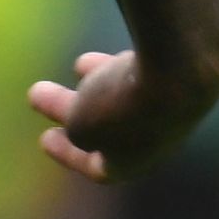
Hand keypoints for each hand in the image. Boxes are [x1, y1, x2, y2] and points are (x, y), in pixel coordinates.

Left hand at [29, 46, 218, 183]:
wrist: (180, 69)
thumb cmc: (123, 105)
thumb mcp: (83, 122)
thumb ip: (78, 122)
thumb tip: (80, 117)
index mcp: (133, 163)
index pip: (98, 166)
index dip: (68, 154)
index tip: (44, 138)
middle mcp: (156, 139)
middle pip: (107, 127)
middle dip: (69, 110)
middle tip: (36, 94)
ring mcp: (172, 108)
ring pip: (126, 97)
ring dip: (96, 82)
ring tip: (76, 65)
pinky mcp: (181, 77)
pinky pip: (143, 75)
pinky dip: (118, 67)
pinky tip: (102, 52)